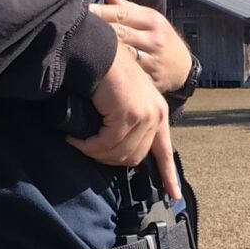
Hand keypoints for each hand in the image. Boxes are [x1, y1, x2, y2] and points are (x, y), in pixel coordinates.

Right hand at [66, 43, 180, 199]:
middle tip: (89, 150)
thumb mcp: (125, 102)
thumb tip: (117, 149)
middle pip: (134, 158)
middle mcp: (156, 116)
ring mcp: (144, 116)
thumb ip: (128, 123)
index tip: (173, 196)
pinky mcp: (128, 115)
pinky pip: (105, 144)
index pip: (165, 152)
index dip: (168, 176)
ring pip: (119, 154)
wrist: (98, 53)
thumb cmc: (107, 75)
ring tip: (80, 142)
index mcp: (159, 114)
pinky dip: (88, 146)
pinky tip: (76, 139)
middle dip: (108, 159)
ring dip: (95, 152)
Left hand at [89, 0, 191, 93]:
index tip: (81, 11)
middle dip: (98, 31)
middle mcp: (155, 40)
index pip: (121, 14)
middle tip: (74, 28)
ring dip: (103, 53)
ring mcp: (154, 61)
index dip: (99, 12)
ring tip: (82, 49)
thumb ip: (128, 8)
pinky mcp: (153, 80)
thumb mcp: (151, 19)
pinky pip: (131, 77)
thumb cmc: (162, 39)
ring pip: (124, 56)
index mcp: (153, 21)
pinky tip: (98, 72)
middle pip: (120, 33)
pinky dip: (115, 75)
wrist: (185, 68)